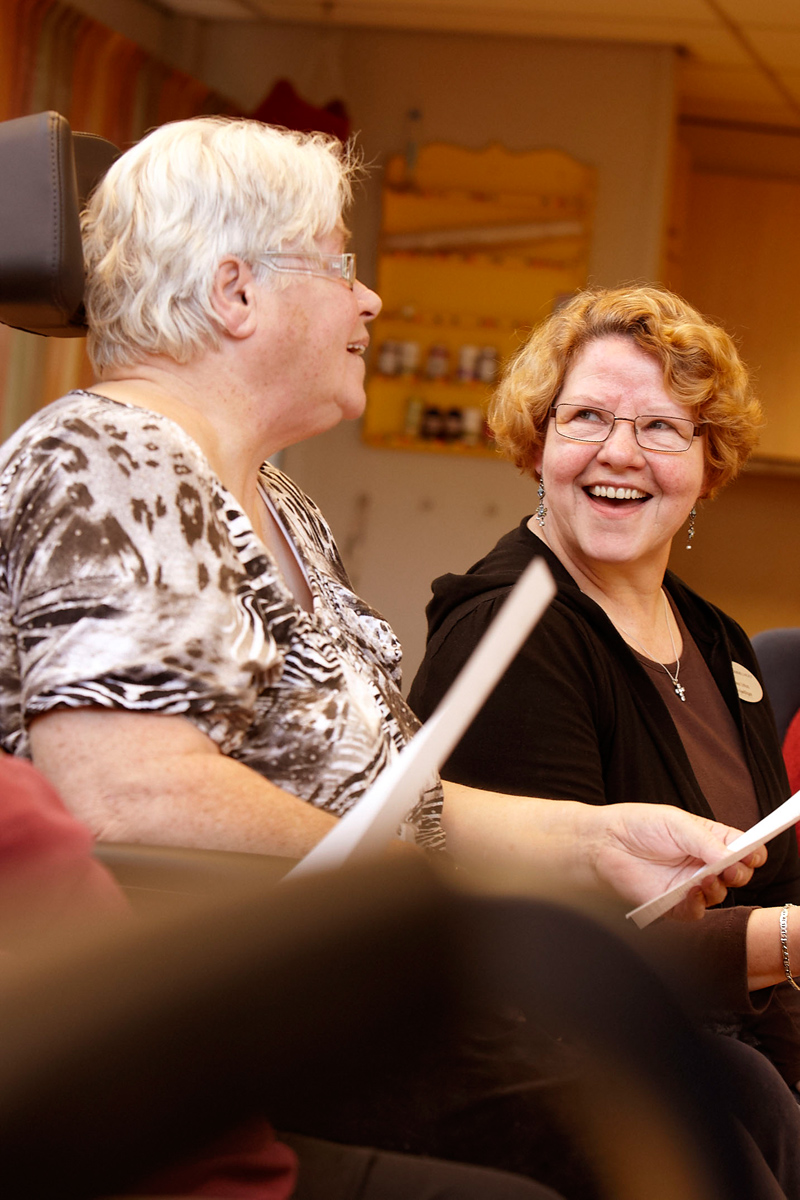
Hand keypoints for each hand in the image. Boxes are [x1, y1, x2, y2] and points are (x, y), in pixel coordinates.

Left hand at [589, 803, 766, 919]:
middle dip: (739, 872)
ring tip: (704, 876)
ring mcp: (692, 885)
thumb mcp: (677, 823)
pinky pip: (697, 912)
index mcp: (711, 840)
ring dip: (717, 887)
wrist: (605, 844)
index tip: (751, 854)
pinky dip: (698, 904)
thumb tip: (734, 856)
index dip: (752, 853)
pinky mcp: (675, 904)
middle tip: (729, 868)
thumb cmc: (639, 825)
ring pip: (721, 894)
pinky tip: (690, 891)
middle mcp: (705, 864)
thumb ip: (706, 841)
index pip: (744, 849)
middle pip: (739, 875)